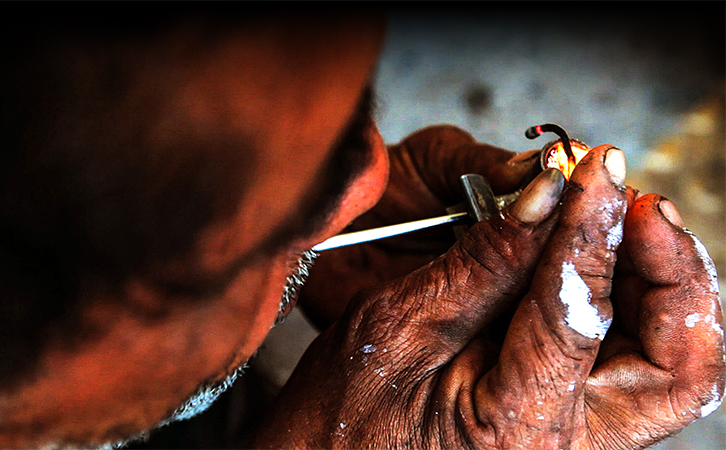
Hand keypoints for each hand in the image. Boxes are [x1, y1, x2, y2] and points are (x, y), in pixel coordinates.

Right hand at [253, 144, 724, 448]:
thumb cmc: (343, 413)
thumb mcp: (398, 328)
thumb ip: (480, 262)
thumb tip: (542, 192)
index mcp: (517, 428)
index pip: (579, 316)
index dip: (588, 229)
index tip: (589, 168)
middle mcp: (570, 443)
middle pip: (682, 365)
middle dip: (676, 273)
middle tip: (639, 205)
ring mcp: (581, 434)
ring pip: (675, 362)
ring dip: (667, 283)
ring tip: (629, 217)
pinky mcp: (574, 416)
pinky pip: (638, 359)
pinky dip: (638, 300)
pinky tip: (606, 252)